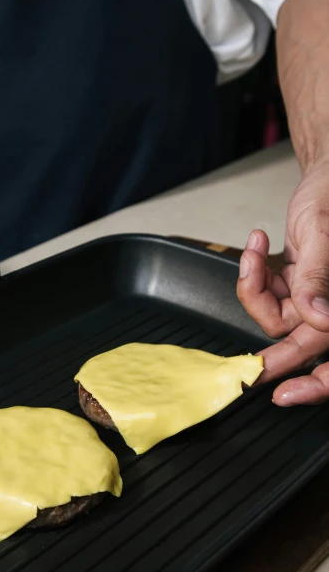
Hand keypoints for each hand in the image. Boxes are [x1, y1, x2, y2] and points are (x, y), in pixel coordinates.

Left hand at [237, 162, 328, 404]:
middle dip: (276, 354)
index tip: (284, 394)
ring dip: (257, 288)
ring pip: (279, 319)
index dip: (318, 383)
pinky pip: (270, 297)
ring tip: (257, 253)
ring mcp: (319, 297)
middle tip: (250, 369)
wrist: (325, 176)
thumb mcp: (323, 234)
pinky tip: (261, 245)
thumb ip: (319, 279)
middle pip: (307, 347)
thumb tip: (321, 318)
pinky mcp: (300, 287)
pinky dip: (256, 275)